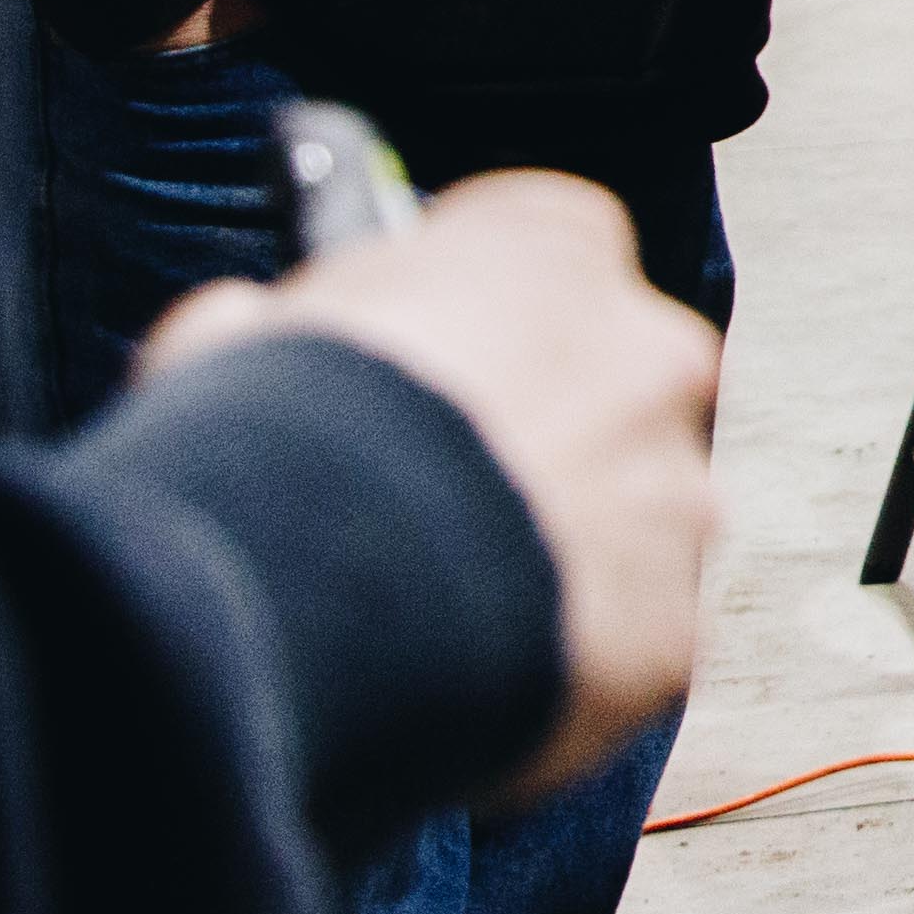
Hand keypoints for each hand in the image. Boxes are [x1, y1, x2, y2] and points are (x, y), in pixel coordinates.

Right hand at [142, 173, 718, 797]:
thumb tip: (247, 330)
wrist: (312, 595)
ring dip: (561, 547)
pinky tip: (474, 667)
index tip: (438, 346)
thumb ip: (287, 324)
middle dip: (545, 429)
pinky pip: (624, 632)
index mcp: (556, 249)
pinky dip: (564, 654)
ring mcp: (674, 490)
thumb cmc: (267, 443)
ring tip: (444, 598)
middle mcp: (649, 353)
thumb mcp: (239, 343)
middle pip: (615, 381)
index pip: (552, 246)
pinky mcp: (670, 618)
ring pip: (634, 515)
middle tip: (443, 489)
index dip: (487, 304)